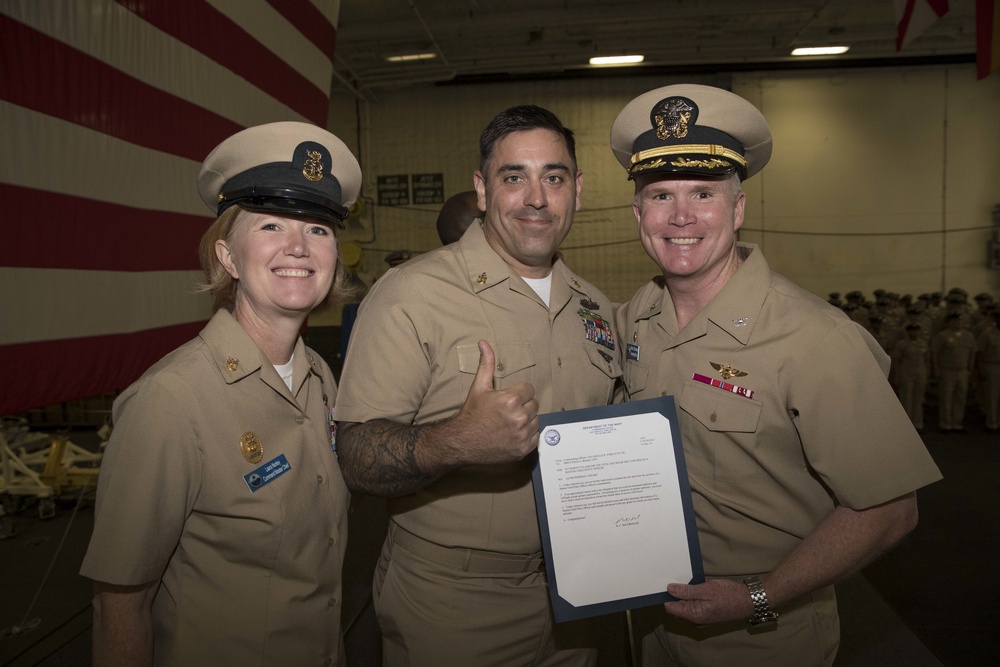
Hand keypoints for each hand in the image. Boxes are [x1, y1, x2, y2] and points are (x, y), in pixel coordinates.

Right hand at [448, 340, 538, 464]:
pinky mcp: (523, 449)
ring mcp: (522, 435)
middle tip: (507, 411)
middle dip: (523, 406)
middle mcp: (519, 417)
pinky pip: (536, 437)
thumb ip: (486, 364)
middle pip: (534, 405)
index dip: (518, 393)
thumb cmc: (471, 414)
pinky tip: (513, 434)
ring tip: (510, 422)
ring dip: (527, 420)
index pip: (529, 390)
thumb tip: (484, 342)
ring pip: (536, 420)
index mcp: (511, 399)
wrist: (462, 442)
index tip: (508, 399)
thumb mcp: (479, 387)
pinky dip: (528, 435)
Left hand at [663, 579, 754, 625]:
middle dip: (676, 594)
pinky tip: (698, 587)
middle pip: (677, 607)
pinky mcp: (707, 613)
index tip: (666, 582)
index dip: (667, 595)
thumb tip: (669, 589)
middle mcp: (696, 620)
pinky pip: (694, 605)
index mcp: (694, 615)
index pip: (670, 607)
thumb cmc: (729, 595)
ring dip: (686, 594)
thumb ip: (687, 591)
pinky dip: (693, 596)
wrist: (748, 600)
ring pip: (686, 605)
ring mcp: (702, 618)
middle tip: (679, 579)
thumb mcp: (706, 589)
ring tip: (690, 581)